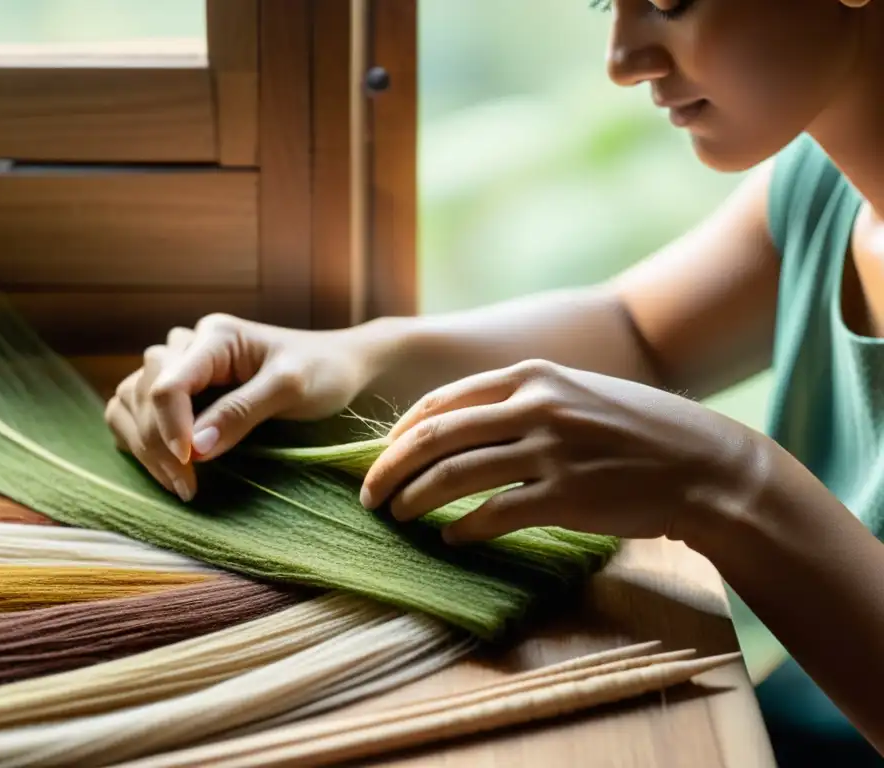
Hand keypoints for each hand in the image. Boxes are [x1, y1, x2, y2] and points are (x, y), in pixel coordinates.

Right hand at [105, 313, 369, 500]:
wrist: (339, 368)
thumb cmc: (322, 371)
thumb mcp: (291, 388)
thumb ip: (242, 412)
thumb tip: (196, 449)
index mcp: (215, 336)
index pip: (168, 381)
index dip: (170, 427)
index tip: (191, 465)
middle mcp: (188, 347)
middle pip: (141, 393)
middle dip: (157, 443)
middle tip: (189, 486)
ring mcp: (181, 369)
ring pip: (129, 403)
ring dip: (143, 445)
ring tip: (180, 483)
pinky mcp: (180, 394)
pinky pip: (135, 414)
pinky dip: (141, 443)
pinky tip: (170, 470)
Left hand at [359, 359, 760, 544]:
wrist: (704, 465)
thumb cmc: (636, 428)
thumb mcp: (575, 391)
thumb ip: (520, 399)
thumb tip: (457, 424)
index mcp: (531, 375)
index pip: (441, 402)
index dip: (400, 433)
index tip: (383, 456)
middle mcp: (534, 406)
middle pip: (434, 437)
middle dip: (389, 468)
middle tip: (369, 495)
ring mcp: (549, 451)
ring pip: (454, 475)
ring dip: (414, 499)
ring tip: (397, 516)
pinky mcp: (566, 497)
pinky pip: (493, 515)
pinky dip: (462, 529)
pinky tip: (451, 538)